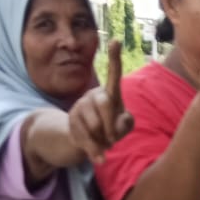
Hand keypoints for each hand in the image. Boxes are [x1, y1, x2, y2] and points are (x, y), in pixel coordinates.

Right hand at [63, 40, 135, 164]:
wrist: (86, 140)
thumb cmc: (110, 129)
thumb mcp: (123, 126)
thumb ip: (126, 124)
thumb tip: (116, 126)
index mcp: (109, 94)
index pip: (114, 75)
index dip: (115, 58)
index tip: (116, 40)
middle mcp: (93, 96)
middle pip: (105, 103)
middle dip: (112, 124)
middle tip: (114, 137)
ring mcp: (80, 108)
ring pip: (94, 124)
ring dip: (104, 139)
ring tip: (104, 141)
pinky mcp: (73, 123)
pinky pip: (87, 140)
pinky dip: (96, 152)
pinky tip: (101, 159)